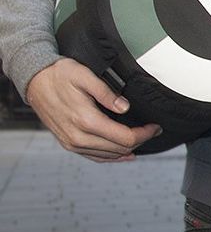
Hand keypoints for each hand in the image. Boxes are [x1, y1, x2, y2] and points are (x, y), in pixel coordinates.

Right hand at [24, 57, 159, 160]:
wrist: (34, 80)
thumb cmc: (59, 75)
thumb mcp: (85, 75)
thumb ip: (106, 93)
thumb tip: (125, 107)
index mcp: (86, 120)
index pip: (126, 138)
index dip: (145, 134)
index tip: (155, 126)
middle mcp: (78, 136)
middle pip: (120, 149)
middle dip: (140, 140)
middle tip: (152, 130)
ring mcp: (71, 143)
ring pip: (109, 155)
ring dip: (127, 149)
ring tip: (141, 137)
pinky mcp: (67, 143)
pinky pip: (94, 157)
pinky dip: (111, 156)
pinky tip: (123, 154)